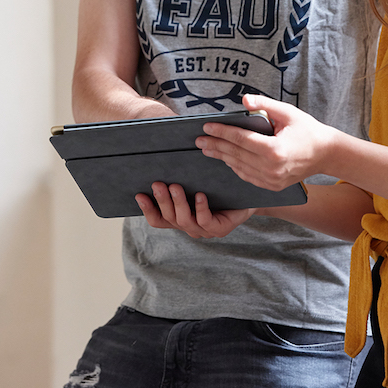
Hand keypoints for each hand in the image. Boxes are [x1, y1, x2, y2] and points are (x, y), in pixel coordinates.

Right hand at [136, 182, 254, 238]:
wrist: (247, 197)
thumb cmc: (219, 188)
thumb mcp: (195, 182)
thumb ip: (179, 177)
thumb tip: (160, 158)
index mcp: (180, 217)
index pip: (158, 219)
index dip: (147, 209)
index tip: (139, 194)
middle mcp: (189, 226)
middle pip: (168, 218)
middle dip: (162, 200)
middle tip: (157, 184)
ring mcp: (203, 230)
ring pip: (184, 220)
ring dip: (177, 203)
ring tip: (175, 187)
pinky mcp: (219, 229)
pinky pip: (206, 221)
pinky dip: (201, 208)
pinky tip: (200, 196)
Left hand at [195, 94, 337, 190]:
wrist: (326, 154)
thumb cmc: (307, 130)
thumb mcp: (287, 112)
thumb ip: (264, 105)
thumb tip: (244, 100)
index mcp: (275, 150)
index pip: (240, 139)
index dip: (221, 132)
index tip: (206, 127)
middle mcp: (271, 168)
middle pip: (236, 155)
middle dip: (215, 146)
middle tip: (198, 140)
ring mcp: (272, 180)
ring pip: (239, 167)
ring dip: (222, 157)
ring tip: (207, 149)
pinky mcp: (272, 186)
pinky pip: (248, 176)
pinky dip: (235, 167)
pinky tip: (225, 159)